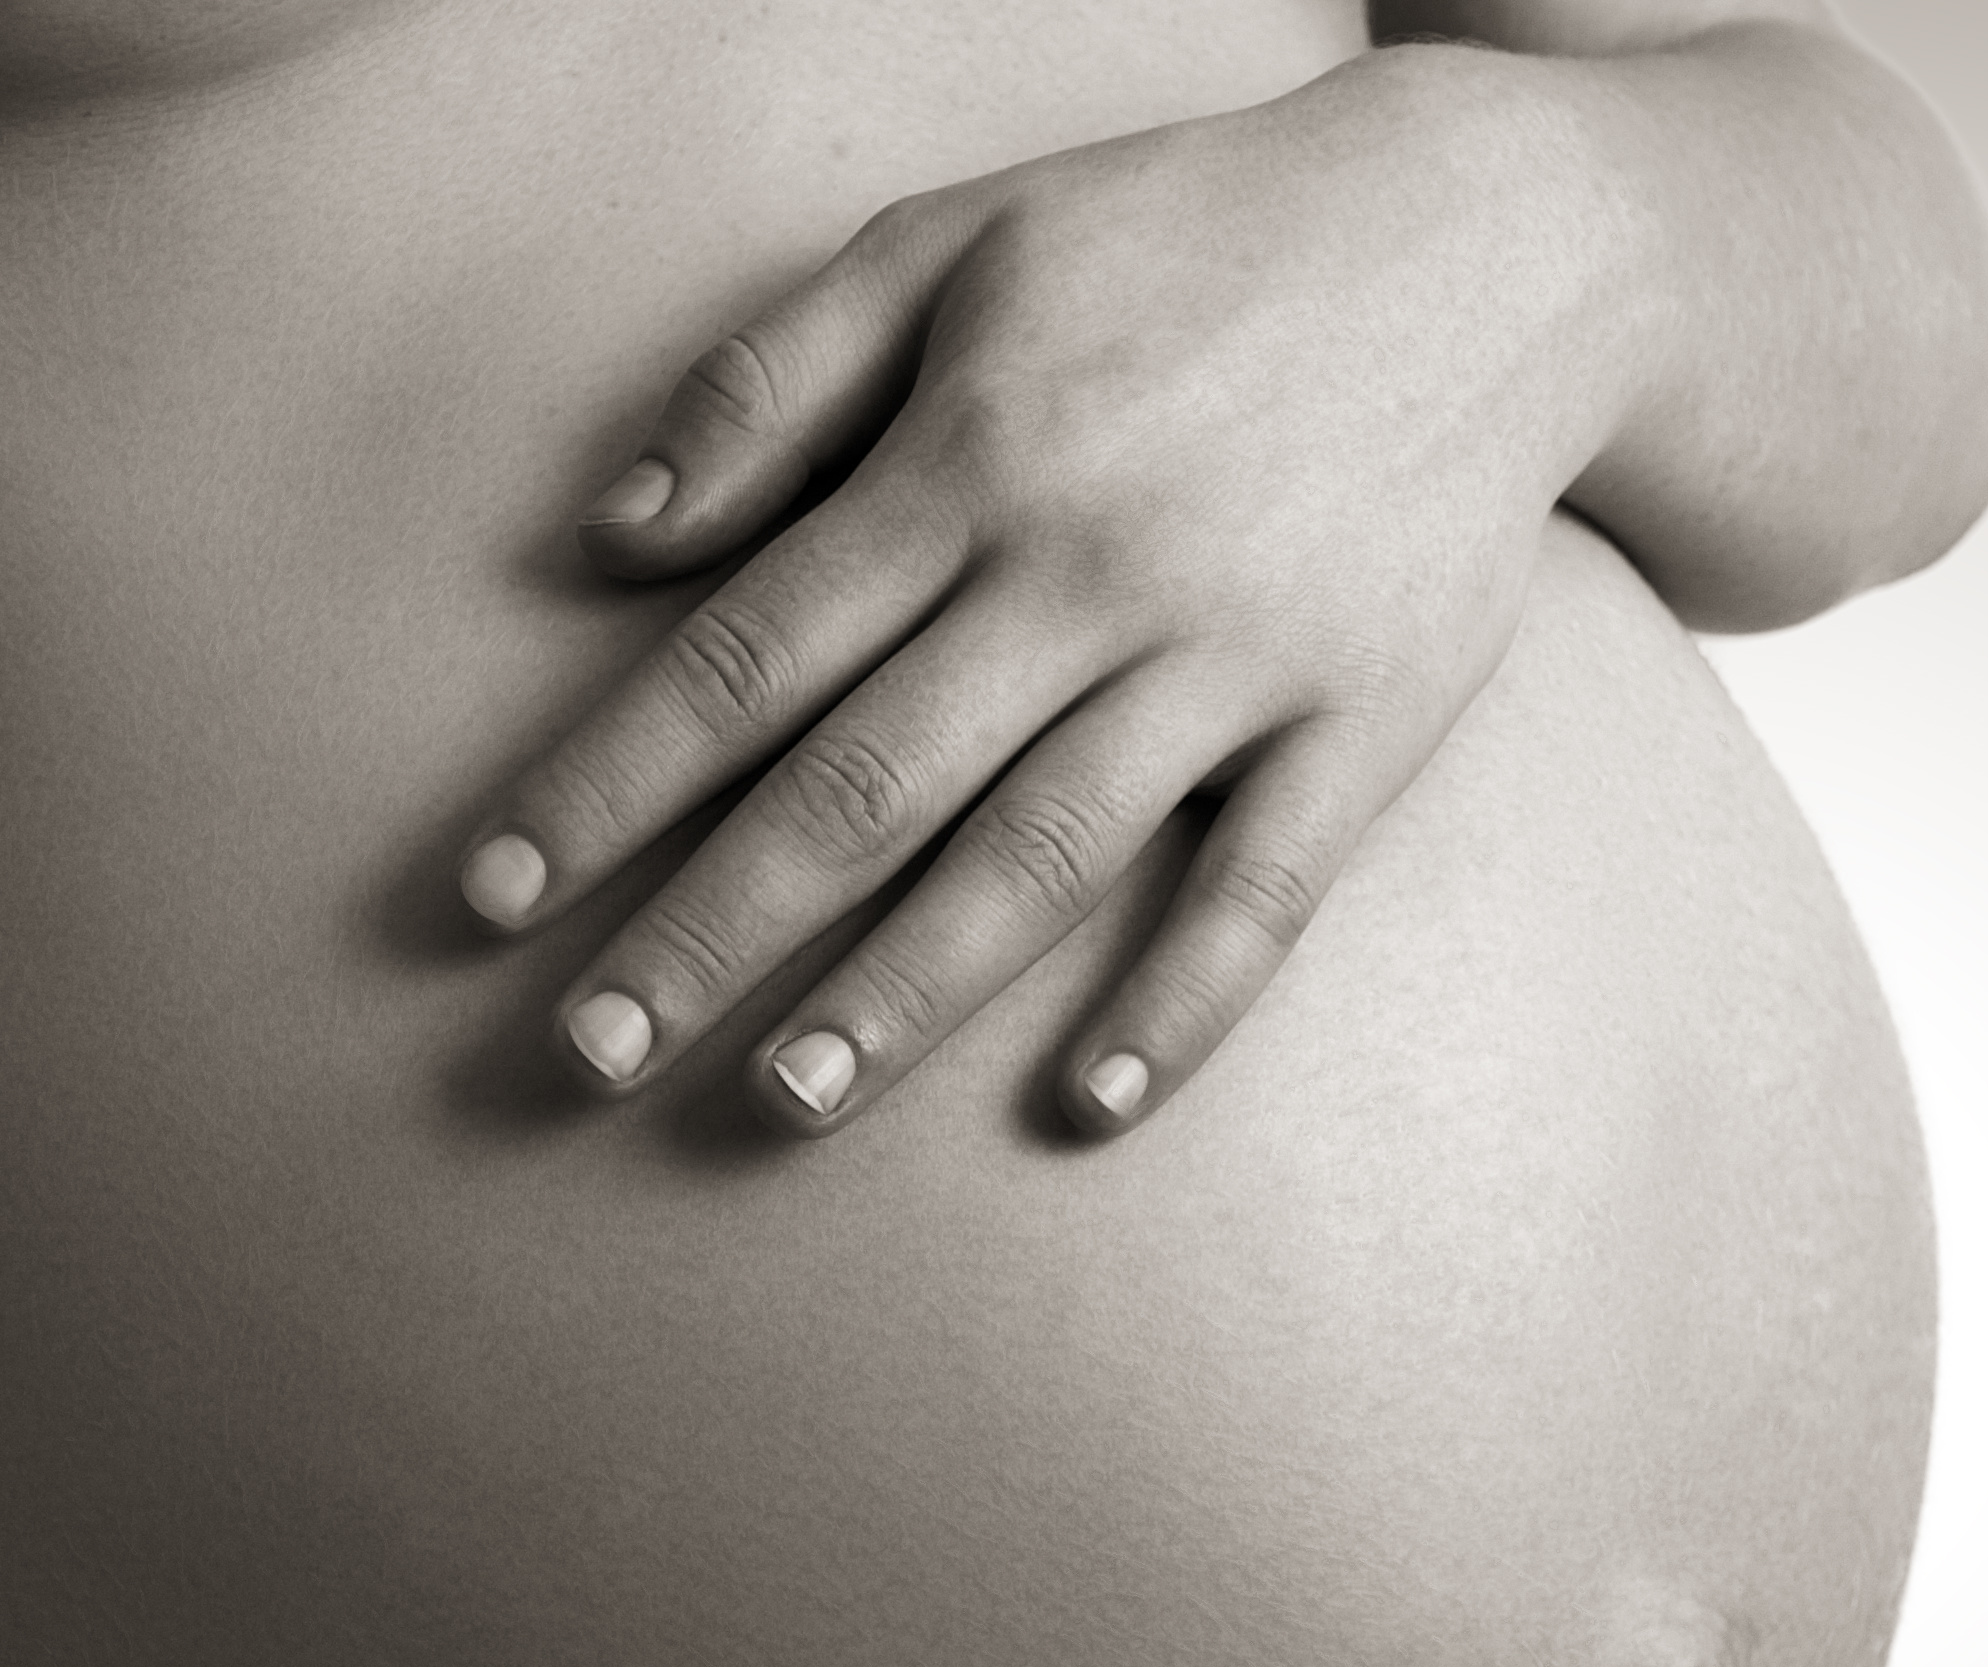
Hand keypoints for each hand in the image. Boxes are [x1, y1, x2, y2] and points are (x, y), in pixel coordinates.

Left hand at [458, 43, 1647, 1140]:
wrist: (1494, 236)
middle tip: (585, 1054)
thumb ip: (772, 381)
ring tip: (780, 1101)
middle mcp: (1090, 566)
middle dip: (710, 929)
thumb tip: (611, 542)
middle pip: (863, 782)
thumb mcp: (957, 239)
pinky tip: (1086, 1109)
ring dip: (901, 992)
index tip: (493, 901)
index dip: (604, 785)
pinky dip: (1179, 1009)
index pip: (745, 654)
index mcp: (971, 452)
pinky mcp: (1368, 719)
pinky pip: (1263, 894)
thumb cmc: (1192, 236)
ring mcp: (1238, 655)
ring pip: (1039, 853)